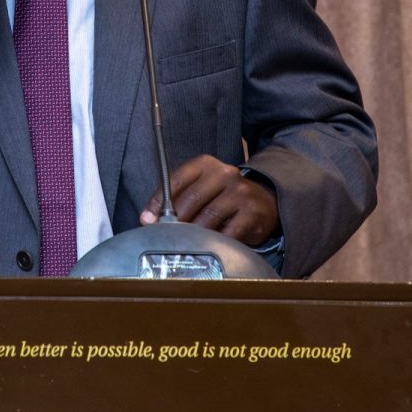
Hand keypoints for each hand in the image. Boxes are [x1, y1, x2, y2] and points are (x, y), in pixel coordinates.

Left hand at [140, 154, 280, 246]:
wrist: (264, 202)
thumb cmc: (223, 198)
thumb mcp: (200, 189)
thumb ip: (176, 199)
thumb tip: (148, 219)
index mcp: (205, 164)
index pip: (176, 179)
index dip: (158, 201)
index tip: (147, 220)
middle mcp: (224, 173)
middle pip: (191, 199)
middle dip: (175, 221)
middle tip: (167, 237)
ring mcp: (240, 191)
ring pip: (208, 217)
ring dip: (194, 234)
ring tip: (187, 244)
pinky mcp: (252, 212)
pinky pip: (227, 233)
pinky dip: (215, 242)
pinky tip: (210, 246)